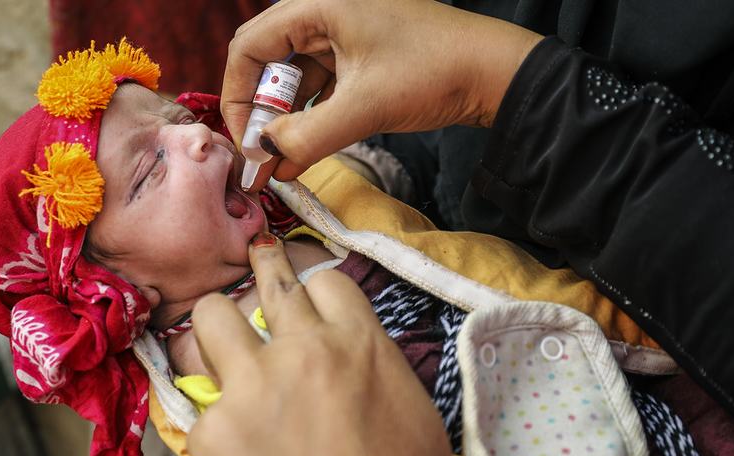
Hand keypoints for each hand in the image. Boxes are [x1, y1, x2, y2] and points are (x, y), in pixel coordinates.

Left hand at [188, 234, 454, 455]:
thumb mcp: (415, 416)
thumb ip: (376, 367)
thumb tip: (353, 351)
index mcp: (358, 345)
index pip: (326, 280)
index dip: (316, 290)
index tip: (308, 298)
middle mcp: (301, 352)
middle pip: (268, 278)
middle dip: (263, 265)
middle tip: (258, 259)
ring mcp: (250, 388)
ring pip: (211, 316)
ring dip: (219, 326)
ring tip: (223, 339)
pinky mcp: (213, 431)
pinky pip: (202, 401)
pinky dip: (217, 415)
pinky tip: (233, 437)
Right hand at [222, 0, 540, 189]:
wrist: (496, 72)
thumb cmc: (435, 72)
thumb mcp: (365, 108)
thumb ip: (307, 136)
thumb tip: (264, 160)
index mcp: (318, 6)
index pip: (249, 47)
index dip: (237, 96)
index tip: (244, 142)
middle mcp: (323, 13)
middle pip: (265, 60)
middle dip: (259, 110)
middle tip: (259, 155)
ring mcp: (342, 34)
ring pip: (292, 77)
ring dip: (284, 119)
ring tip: (282, 161)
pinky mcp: (358, 56)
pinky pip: (318, 86)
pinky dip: (309, 117)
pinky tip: (305, 150)